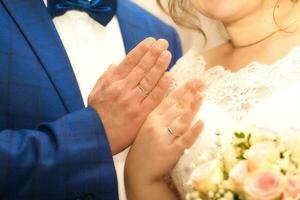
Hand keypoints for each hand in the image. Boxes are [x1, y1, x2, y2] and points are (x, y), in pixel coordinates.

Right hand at [88, 38, 172, 154]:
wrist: (96, 137)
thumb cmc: (95, 115)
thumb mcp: (94, 93)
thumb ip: (105, 77)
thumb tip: (114, 64)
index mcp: (112, 82)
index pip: (129, 61)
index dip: (141, 50)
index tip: (151, 41)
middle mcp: (123, 89)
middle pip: (141, 68)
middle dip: (153, 53)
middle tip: (163, 43)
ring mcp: (132, 101)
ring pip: (149, 80)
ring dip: (159, 66)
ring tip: (167, 54)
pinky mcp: (140, 114)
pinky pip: (153, 98)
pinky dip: (161, 86)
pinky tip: (168, 76)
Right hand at [125, 80, 203, 190]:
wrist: (139, 172)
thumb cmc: (142, 148)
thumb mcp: (145, 127)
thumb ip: (157, 115)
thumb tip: (173, 103)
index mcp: (150, 118)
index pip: (168, 100)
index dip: (182, 90)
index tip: (193, 81)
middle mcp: (157, 126)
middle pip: (176, 107)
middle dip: (190, 94)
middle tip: (202, 83)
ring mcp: (164, 139)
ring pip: (181, 120)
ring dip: (192, 108)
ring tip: (202, 96)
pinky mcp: (171, 152)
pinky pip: (184, 140)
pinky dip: (193, 131)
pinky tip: (202, 123)